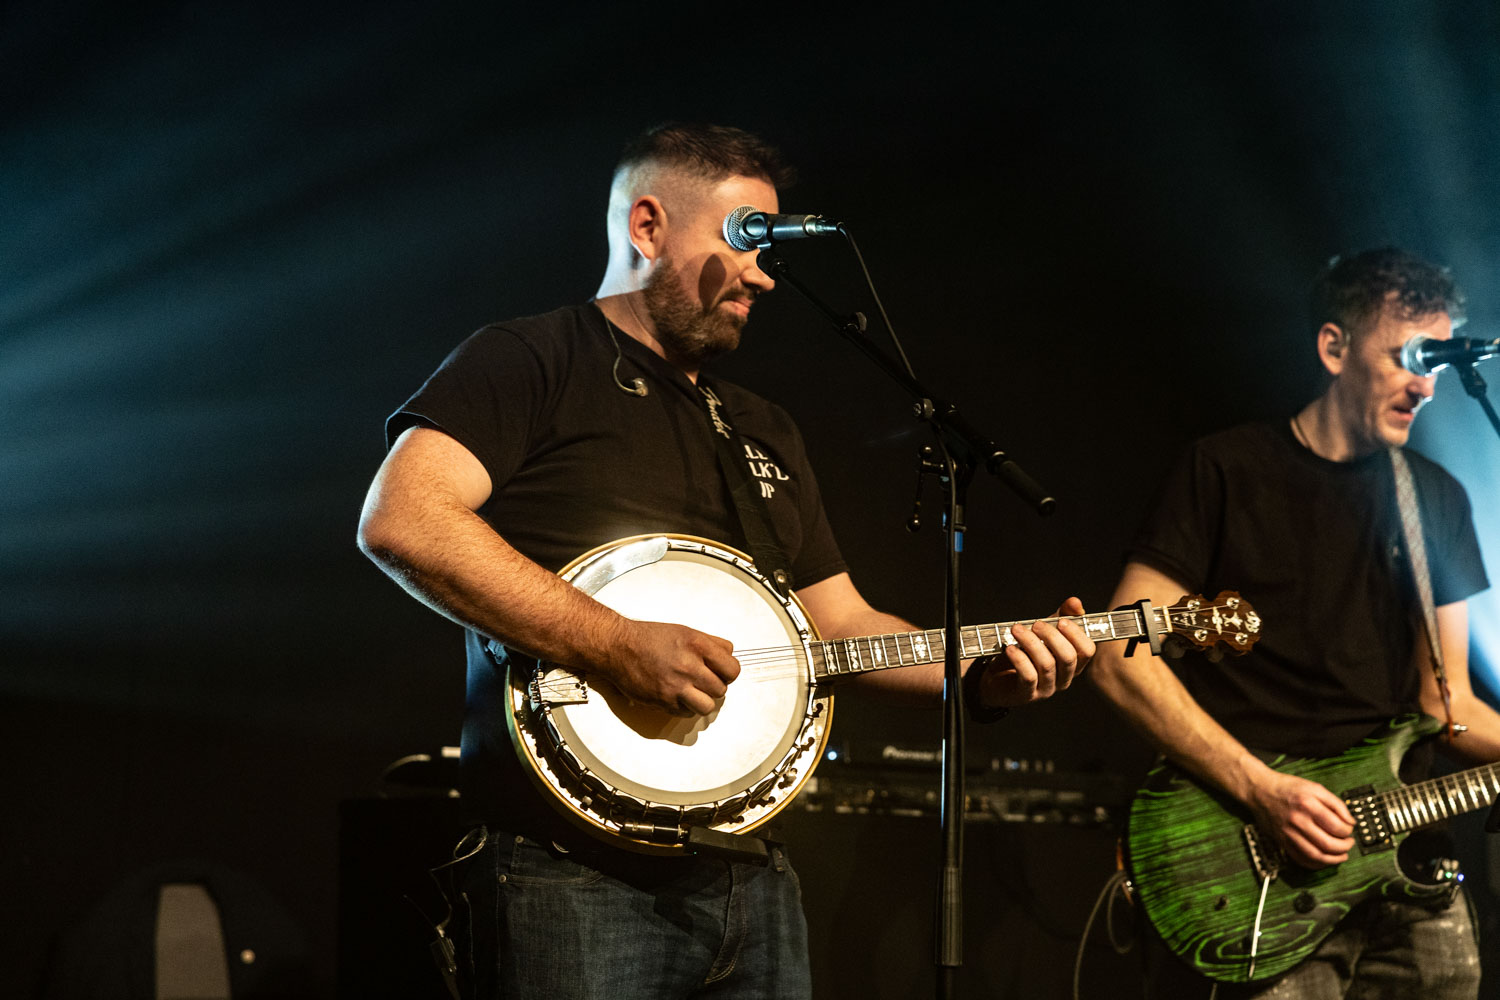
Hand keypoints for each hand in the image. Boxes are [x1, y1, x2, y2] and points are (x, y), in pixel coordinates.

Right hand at [600, 619, 740, 716]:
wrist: (618, 647)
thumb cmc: (647, 638)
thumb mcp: (684, 631)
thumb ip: (709, 643)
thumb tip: (727, 655)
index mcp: (697, 645)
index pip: (732, 668)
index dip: (729, 672)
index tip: (723, 673)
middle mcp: (689, 666)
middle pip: (722, 689)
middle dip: (715, 686)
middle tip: (704, 681)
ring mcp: (676, 686)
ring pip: (708, 706)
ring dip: (703, 700)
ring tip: (695, 692)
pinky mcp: (664, 702)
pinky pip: (688, 713)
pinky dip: (686, 707)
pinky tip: (678, 695)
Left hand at [977, 597, 1095, 706]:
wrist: (998, 677)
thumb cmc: (1026, 652)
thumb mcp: (1045, 632)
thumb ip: (1062, 616)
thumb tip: (1075, 602)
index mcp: (1073, 663)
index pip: (1087, 651)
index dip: (1077, 634)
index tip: (1061, 620)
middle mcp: (1064, 678)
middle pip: (1068, 657)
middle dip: (1051, 636)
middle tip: (1036, 623)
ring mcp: (1046, 688)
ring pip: (1047, 665)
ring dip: (1031, 642)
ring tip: (1016, 629)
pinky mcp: (1027, 694)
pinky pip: (1029, 676)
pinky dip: (1019, 659)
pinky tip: (1010, 648)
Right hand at [1246, 769, 1354, 868]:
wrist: (1259, 790)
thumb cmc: (1287, 787)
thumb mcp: (1314, 787)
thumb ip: (1336, 804)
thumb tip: (1351, 822)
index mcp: (1308, 805)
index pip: (1337, 827)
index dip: (1348, 831)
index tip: (1349, 830)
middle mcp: (1298, 821)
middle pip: (1328, 844)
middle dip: (1344, 848)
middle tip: (1348, 844)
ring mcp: (1288, 833)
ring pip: (1316, 856)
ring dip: (1333, 860)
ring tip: (1341, 856)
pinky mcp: (1282, 841)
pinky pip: (1301, 859)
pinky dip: (1316, 864)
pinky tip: (1324, 860)